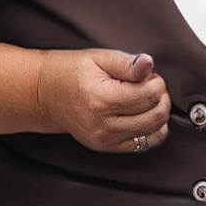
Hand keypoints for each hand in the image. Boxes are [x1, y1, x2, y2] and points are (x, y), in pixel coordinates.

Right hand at [37, 47, 171, 154]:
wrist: (45, 95)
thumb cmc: (70, 73)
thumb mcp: (98, 58)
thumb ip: (127, 63)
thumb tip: (148, 64)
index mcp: (101, 99)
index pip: (149, 95)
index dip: (156, 81)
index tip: (147, 74)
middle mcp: (103, 125)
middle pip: (155, 115)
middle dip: (160, 97)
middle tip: (148, 85)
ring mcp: (105, 140)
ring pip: (154, 132)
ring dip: (158, 113)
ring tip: (144, 99)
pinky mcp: (107, 147)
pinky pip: (144, 144)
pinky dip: (152, 130)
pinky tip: (143, 116)